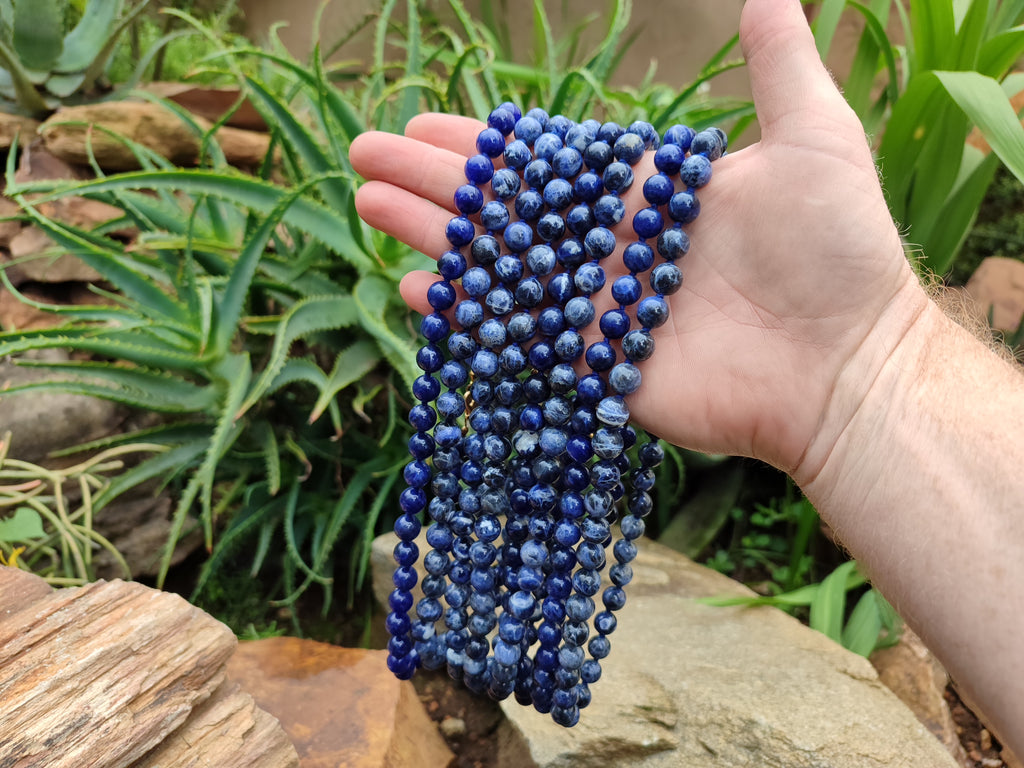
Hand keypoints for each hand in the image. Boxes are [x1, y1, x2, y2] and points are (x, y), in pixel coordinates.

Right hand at [350, 0, 926, 480]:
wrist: (847, 364)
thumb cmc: (839, 252)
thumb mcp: (814, 137)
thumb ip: (776, 65)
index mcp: (646, 194)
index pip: (546, 162)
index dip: (486, 143)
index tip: (424, 122)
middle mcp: (611, 247)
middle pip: (506, 209)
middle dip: (434, 181)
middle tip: (365, 158)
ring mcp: (598, 307)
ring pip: (498, 265)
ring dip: (431, 235)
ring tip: (367, 207)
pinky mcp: (595, 364)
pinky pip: (515, 333)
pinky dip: (464, 312)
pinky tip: (413, 284)